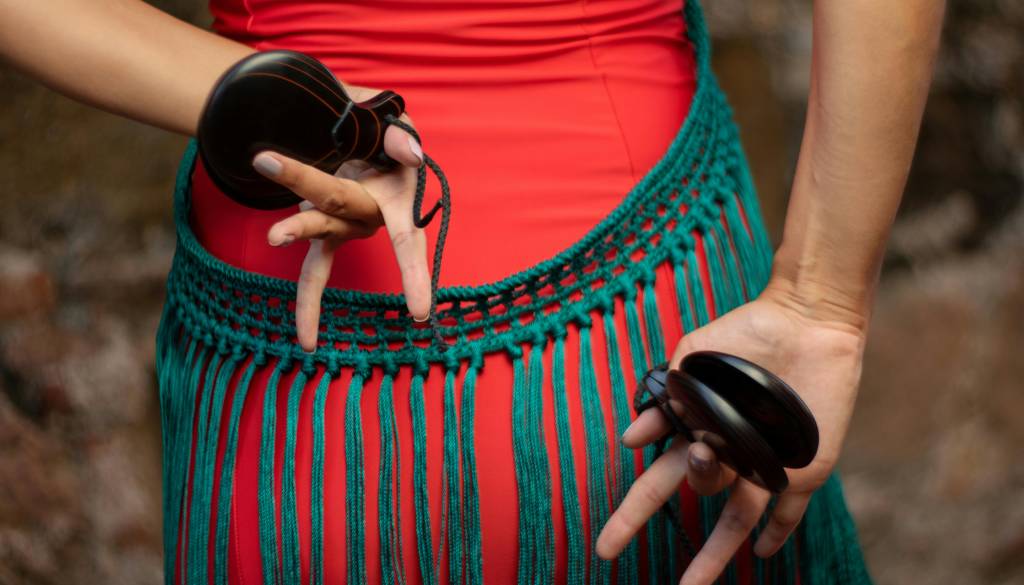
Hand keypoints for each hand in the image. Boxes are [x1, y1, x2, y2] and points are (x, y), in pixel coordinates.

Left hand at [251, 84, 427, 351]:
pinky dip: (309, 299)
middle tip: (273, 213)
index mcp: (398, 197)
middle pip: (337, 203)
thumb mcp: (395, 123)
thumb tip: (412, 154)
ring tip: (273, 237)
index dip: (415, 274)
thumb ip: (401, 139)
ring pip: (319, 227)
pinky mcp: (328, 230)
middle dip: (305, 200)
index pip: (408, 239)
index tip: (420, 311)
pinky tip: (305, 338)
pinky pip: (315, 268)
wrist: (365, 135)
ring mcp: (347, 227)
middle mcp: (373, 217)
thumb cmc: (384, 132)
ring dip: (296, 229)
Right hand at [595, 284, 867, 583]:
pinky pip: (790, 509)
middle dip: (676, 508)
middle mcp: (727, 454)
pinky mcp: (801, 467)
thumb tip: (629, 439)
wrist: (804, 320)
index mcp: (696, 433)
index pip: (655, 483)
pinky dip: (778, 531)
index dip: (630, 517)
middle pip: (693, 492)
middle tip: (703, 453)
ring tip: (693, 584)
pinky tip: (764, 552)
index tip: (606, 547)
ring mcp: (764, 464)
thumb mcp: (691, 361)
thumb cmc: (743, 334)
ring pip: (736, 519)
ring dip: (715, 553)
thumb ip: (663, 400)